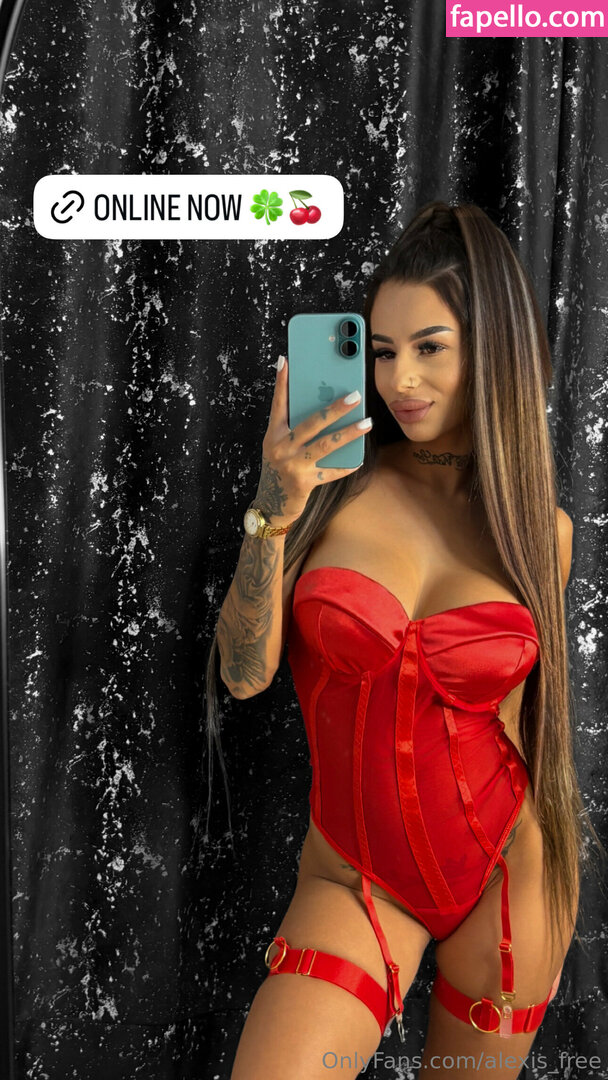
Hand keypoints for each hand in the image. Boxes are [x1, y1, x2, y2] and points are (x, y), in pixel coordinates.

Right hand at [255, 355, 371, 520]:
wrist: (271, 505)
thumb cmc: (280, 469)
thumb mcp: (279, 446)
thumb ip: (293, 428)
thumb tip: (316, 404)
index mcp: (273, 435)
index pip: (278, 404)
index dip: (282, 383)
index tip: (287, 361)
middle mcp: (281, 448)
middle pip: (311, 423)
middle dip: (334, 408)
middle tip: (355, 396)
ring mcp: (293, 466)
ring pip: (326, 445)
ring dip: (349, 433)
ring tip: (367, 423)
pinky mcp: (305, 483)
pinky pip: (331, 472)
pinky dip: (346, 465)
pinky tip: (360, 458)